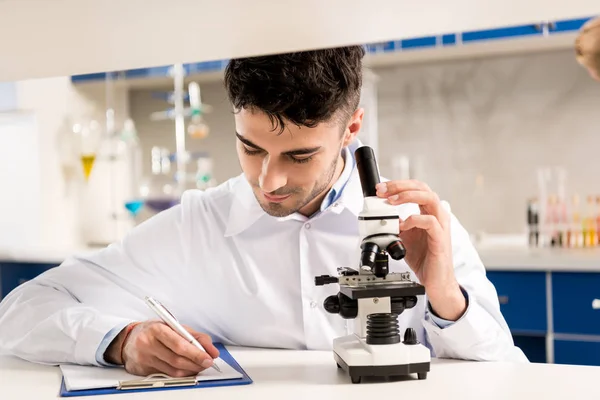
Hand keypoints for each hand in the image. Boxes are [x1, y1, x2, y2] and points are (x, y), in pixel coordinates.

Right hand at [104, 321, 218, 376]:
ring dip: (190, 370)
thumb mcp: (173, 326)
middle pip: (177, 359)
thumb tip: (211, 350)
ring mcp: (144, 359)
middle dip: (196, 363)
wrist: (128, 339)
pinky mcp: (142, 370)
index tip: (209, 357)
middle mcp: (148, 344)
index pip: (180, 344)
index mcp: (157, 329)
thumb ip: (194, 336)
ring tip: (199, 366)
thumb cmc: (154, 331)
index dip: (196, 353)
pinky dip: (180, 374)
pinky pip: (166, 375)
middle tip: (207, 363)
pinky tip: (186, 370)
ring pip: (173, 371)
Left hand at [376, 180, 465, 320]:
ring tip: (392, 201)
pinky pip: (430, 222)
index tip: (380, 189)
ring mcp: (441, 226)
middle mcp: (437, 215)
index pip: (416, 188)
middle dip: (400, 185)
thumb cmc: (424, 259)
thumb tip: (382, 215)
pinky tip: (403, 226)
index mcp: (429, 212)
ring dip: (408, 196)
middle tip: (383, 190)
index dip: (397, 185)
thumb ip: (396, 224)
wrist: (434, 281)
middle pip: (422, 187)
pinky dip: (414, 220)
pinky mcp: (441, 239)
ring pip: (430, 198)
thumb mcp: (404, 237)